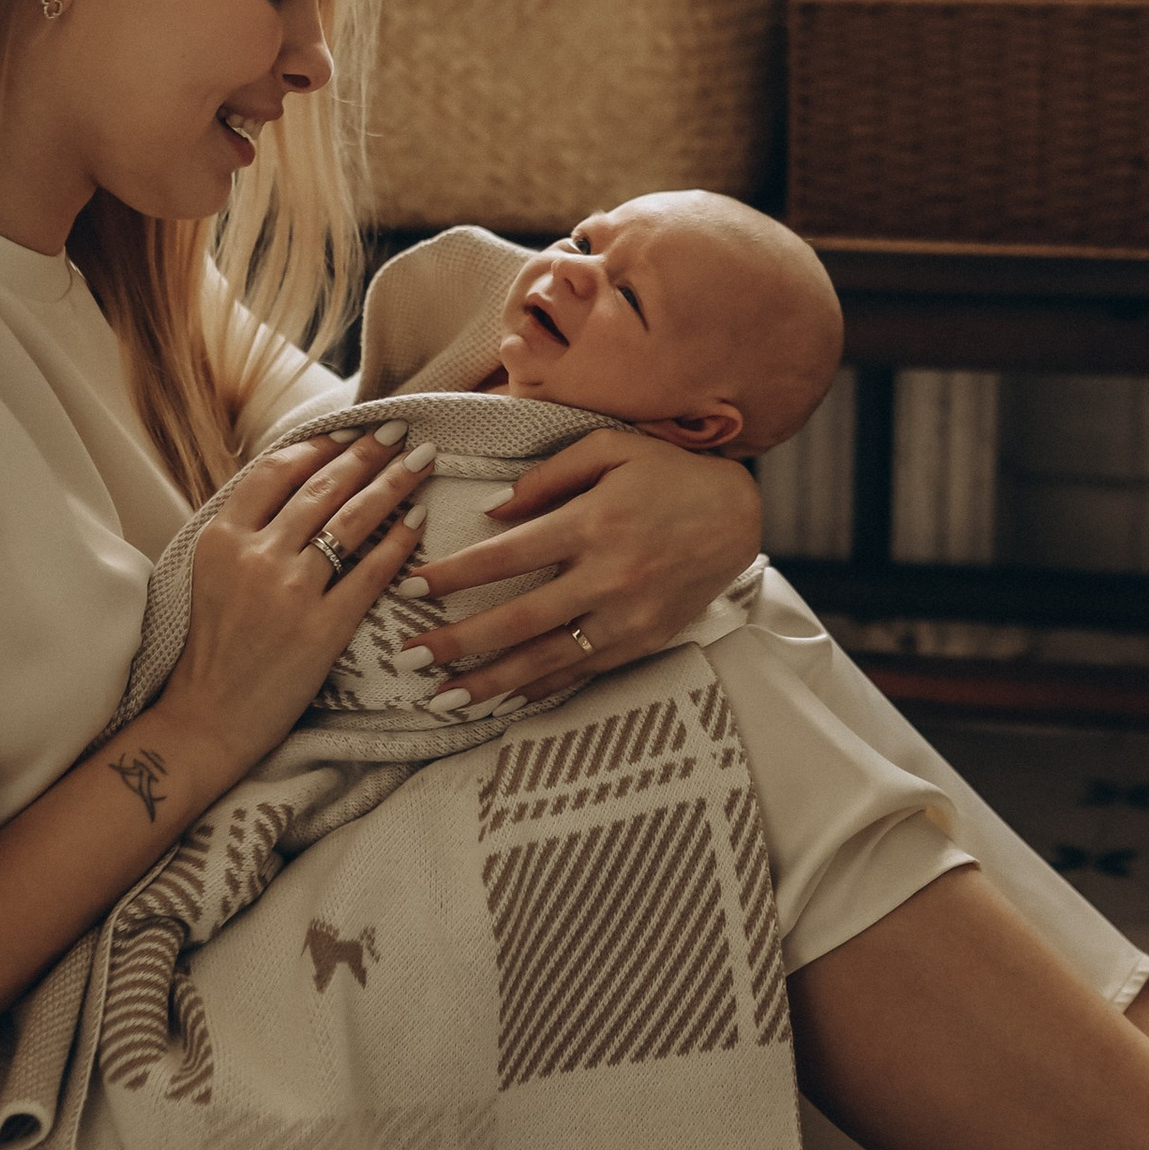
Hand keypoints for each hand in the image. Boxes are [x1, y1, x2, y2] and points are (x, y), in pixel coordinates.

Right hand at [148, 431, 433, 793]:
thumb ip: (245, 531)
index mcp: (222, 538)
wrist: (205, 719)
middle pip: (322, 488)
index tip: (349, 432)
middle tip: (398, 431)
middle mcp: (255, 556)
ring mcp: (290, 591)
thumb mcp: (209, 574)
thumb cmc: (212, 649)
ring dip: (393, 482)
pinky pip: (372, 572)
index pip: (277, 471)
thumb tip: (295, 486)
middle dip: (367, 453)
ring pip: (352, 520)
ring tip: (421, 459)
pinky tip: (420, 518)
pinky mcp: (322, 628)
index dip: (319, 446)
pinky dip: (401, 541)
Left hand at [398, 431, 761, 705]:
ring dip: (491, 683)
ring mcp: (628, 616)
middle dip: (458, 642)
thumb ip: (546, 475)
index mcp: (593, 523)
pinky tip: (505, 701)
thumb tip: (489, 510)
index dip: (454, 575)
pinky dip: (541, 689)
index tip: (412, 588)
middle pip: (518, 619)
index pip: (506, 556)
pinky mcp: (644, 641)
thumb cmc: (667, 473)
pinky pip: (583, 672)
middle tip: (409, 657)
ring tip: (444, 697)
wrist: (739, 515)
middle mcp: (608, 576)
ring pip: (548, 659)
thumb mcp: (609, 448)